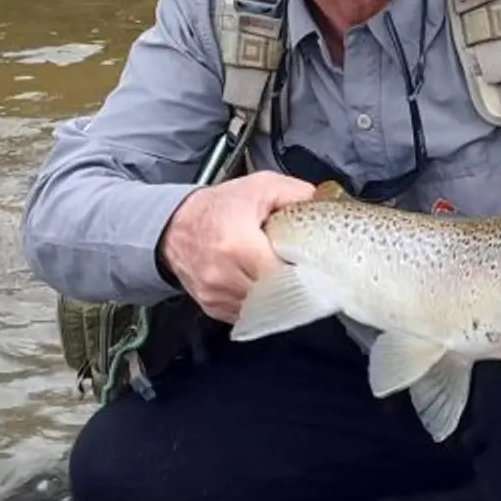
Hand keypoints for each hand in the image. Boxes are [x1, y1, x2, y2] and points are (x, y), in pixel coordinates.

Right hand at [158, 171, 316, 322]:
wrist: (175, 226)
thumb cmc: (217, 207)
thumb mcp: (261, 187)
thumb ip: (297, 194)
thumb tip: (324, 205)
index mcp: (238, 244)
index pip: (284, 272)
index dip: (303, 268)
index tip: (313, 262)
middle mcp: (225, 275)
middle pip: (276, 294)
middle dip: (292, 283)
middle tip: (301, 268)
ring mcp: (217, 295)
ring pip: (263, 308)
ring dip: (275, 295)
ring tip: (279, 274)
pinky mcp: (213, 308)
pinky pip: (247, 313)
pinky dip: (258, 302)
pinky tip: (260, 283)